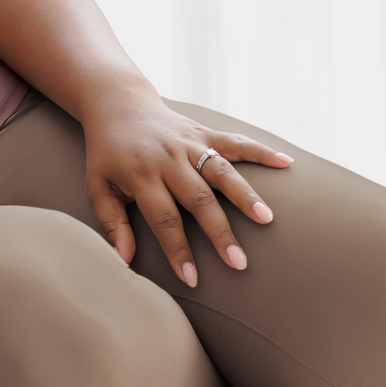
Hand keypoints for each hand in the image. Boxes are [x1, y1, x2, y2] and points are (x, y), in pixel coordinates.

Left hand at [82, 85, 292, 286]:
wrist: (118, 106)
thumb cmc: (107, 155)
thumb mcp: (98, 187)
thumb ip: (111, 223)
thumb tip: (122, 259)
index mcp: (142, 176)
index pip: (164, 219)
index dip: (178, 251)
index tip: (193, 280)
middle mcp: (169, 159)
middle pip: (199, 199)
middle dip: (219, 233)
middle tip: (239, 262)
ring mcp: (189, 144)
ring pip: (221, 171)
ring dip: (245, 194)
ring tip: (266, 219)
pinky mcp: (204, 132)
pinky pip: (235, 141)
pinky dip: (261, 151)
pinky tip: (287, 163)